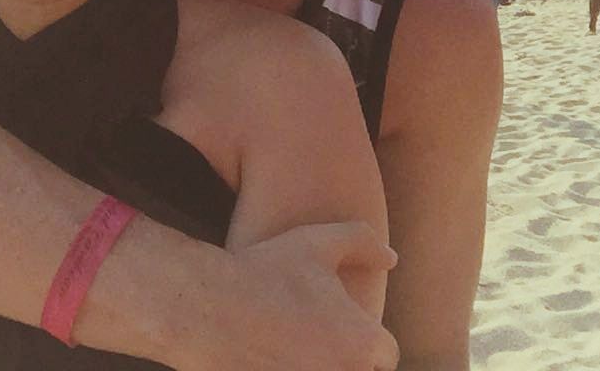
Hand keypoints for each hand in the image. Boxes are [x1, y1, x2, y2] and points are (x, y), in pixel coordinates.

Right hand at [178, 223, 398, 370]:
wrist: (207, 308)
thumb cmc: (264, 271)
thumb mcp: (316, 241)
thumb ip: (362, 241)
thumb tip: (392, 258)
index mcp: (362, 342)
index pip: (386, 356)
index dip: (368, 341)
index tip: (343, 330)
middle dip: (347, 359)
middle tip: (317, 339)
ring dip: (323, 365)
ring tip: (298, 349)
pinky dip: (292, 368)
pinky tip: (275, 356)